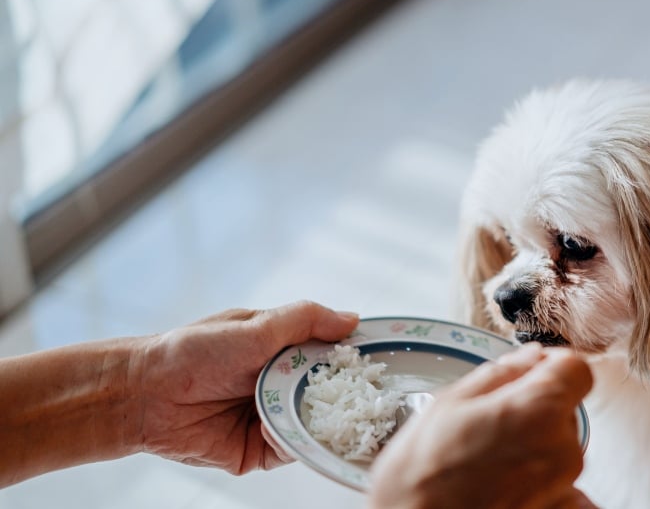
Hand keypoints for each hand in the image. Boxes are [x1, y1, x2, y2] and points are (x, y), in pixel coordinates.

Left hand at [132, 301, 357, 472]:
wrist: (145, 394)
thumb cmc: (196, 350)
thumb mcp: (257, 325)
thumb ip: (306, 320)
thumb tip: (353, 319)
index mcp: (285, 351)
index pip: (334, 354)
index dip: (356, 358)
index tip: (383, 359)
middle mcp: (283, 385)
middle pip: (330, 394)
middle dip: (347, 396)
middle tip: (370, 396)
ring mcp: (273, 419)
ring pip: (314, 425)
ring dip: (319, 420)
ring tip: (327, 415)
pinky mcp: (258, 451)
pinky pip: (289, 449)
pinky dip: (291, 441)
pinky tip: (279, 427)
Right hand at [368, 343, 596, 508]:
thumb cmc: (421, 474)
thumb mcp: (450, 403)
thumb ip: (502, 373)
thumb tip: (532, 356)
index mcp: (540, 411)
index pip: (577, 369)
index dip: (552, 366)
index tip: (529, 373)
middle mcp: (563, 450)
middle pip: (565, 410)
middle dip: (535, 409)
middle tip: (489, 425)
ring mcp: (564, 487)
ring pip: (559, 447)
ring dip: (533, 446)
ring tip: (487, 461)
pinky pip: (563, 487)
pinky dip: (540, 484)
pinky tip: (503, 487)